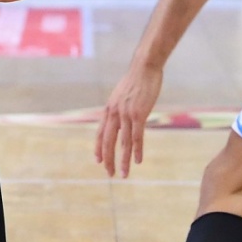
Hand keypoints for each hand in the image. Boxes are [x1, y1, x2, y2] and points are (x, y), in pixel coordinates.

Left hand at [96, 61, 162, 177]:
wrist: (144, 67)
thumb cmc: (135, 80)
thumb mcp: (121, 95)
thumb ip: (119, 107)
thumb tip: (120, 115)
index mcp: (109, 109)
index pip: (100, 133)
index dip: (98, 148)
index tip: (98, 161)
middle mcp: (114, 113)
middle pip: (108, 142)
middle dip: (108, 160)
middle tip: (110, 174)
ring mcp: (126, 114)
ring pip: (123, 143)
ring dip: (123, 160)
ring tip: (124, 174)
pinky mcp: (139, 114)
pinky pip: (137, 137)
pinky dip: (137, 150)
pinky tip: (137, 161)